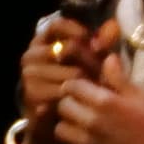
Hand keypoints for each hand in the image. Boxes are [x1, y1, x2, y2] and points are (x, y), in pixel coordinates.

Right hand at [15, 15, 110, 143]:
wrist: (55, 119)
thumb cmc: (77, 83)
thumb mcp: (91, 59)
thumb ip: (102, 41)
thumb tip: (113, 26)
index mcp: (41, 41)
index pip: (57, 25)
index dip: (79, 31)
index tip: (97, 43)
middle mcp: (30, 56)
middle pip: (69, 49)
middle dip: (92, 61)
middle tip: (102, 74)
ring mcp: (29, 76)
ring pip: (72, 73)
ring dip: (89, 82)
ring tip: (95, 89)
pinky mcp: (32, 96)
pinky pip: (66, 93)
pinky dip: (79, 98)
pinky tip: (83, 101)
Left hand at [54, 75, 143, 143]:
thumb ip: (121, 79)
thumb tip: (108, 57)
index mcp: (105, 102)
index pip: (72, 86)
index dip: (77, 86)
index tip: (84, 90)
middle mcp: (90, 122)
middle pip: (62, 106)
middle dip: (71, 104)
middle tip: (83, 108)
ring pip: (60, 129)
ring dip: (69, 126)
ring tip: (82, 127)